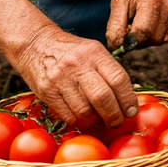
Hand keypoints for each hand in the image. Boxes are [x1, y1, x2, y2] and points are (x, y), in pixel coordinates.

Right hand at [14, 26, 138, 128]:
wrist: (36, 43)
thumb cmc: (70, 51)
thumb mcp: (93, 51)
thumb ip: (109, 72)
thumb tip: (127, 100)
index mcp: (94, 53)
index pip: (118, 79)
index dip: (128, 100)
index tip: (131, 111)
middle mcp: (78, 64)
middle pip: (102, 98)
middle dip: (114, 116)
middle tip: (117, 122)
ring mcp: (60, 79)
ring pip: (84, 111)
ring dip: (96, 122)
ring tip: (101, 122)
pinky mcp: (46, 92)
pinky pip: (68, 116)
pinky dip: (79, 122)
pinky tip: (84, 119)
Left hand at [106, 0, 167, 50]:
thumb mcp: (118, 2)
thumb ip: (115, 26)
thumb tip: (116, 48)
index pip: (142, 33)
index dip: (129, 40)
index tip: (121, 37)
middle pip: (152, 39)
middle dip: (138, 40)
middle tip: (129, 26)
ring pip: (160, 40)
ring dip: (147, 38)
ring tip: (140, 21)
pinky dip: (156, 34)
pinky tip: (150, 21)